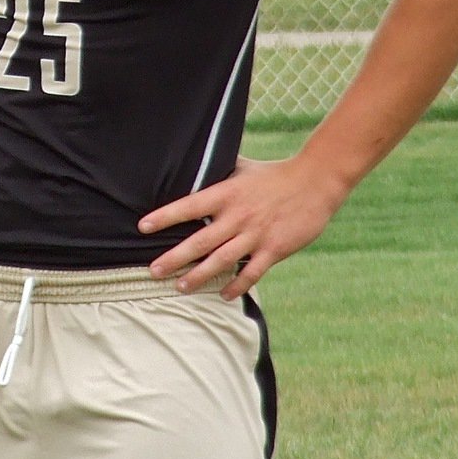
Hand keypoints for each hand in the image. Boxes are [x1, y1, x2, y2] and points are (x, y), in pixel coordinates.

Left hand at [138, 155, 347, 299]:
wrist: (315, 182)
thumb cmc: (274, 174)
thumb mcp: (243, 167)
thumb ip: (219, 170)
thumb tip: (195, 163)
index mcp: (227, 194)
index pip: (189, 206)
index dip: (165, 217)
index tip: (143, 227)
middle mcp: (237, 216)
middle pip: (199, 241)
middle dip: (174, 258)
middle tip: (153, 271)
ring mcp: (255, 234)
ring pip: (221, 261)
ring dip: (199, 276)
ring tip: (180, 287)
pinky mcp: (274, 249)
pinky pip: (251, 273)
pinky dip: (237, 286)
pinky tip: (223, 295)